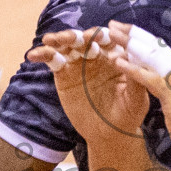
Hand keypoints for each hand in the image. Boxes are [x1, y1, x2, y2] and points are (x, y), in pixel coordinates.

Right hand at [29, 26, 148, 141]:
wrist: (109, 134)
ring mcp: (79, 64)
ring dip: (58, 40)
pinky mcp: (64, 74)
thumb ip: (134, 78)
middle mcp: (97, 56)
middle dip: (77, 35)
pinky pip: (53, 60)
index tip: (98, 35)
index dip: (104, 36)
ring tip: (50, 40)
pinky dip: (43, 54)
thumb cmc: (128, 115)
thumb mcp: (137, 99)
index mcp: (116, 56)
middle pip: (85, 39)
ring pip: (67, 46)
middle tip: (70, 37)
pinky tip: (34, 54)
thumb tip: (125, 56)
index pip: (109, 40)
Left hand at [109, 22, 170, 170]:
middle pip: (158, 48)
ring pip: (152, 57)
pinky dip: (132, 68)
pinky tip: (117, 62)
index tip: (129, 33)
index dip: (146, 41)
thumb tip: (169, 91)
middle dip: (135, 34)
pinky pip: (150, 78)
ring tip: (112, 34)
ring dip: (130, 44)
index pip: (166, 53)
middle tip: (114, 25)